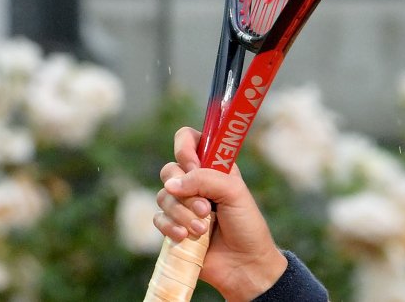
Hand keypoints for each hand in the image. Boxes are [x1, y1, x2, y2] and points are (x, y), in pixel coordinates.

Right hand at [154, 127, 286, 300]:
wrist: (244, 264)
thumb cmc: (246, 225)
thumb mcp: (234, 193)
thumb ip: (206, 179)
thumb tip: (171, 184)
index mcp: (215, 167)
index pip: (190, 139)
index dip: (185, 147)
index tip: (193, 164)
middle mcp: (197, 182)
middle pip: (169, 170)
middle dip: (185, 191)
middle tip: (205, 207)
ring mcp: (183, 205)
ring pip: (163, 196)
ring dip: (182, 214)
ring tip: (204, 228)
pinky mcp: (173, 226)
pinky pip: (158, 218)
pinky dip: (170, 227)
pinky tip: (185, 237)